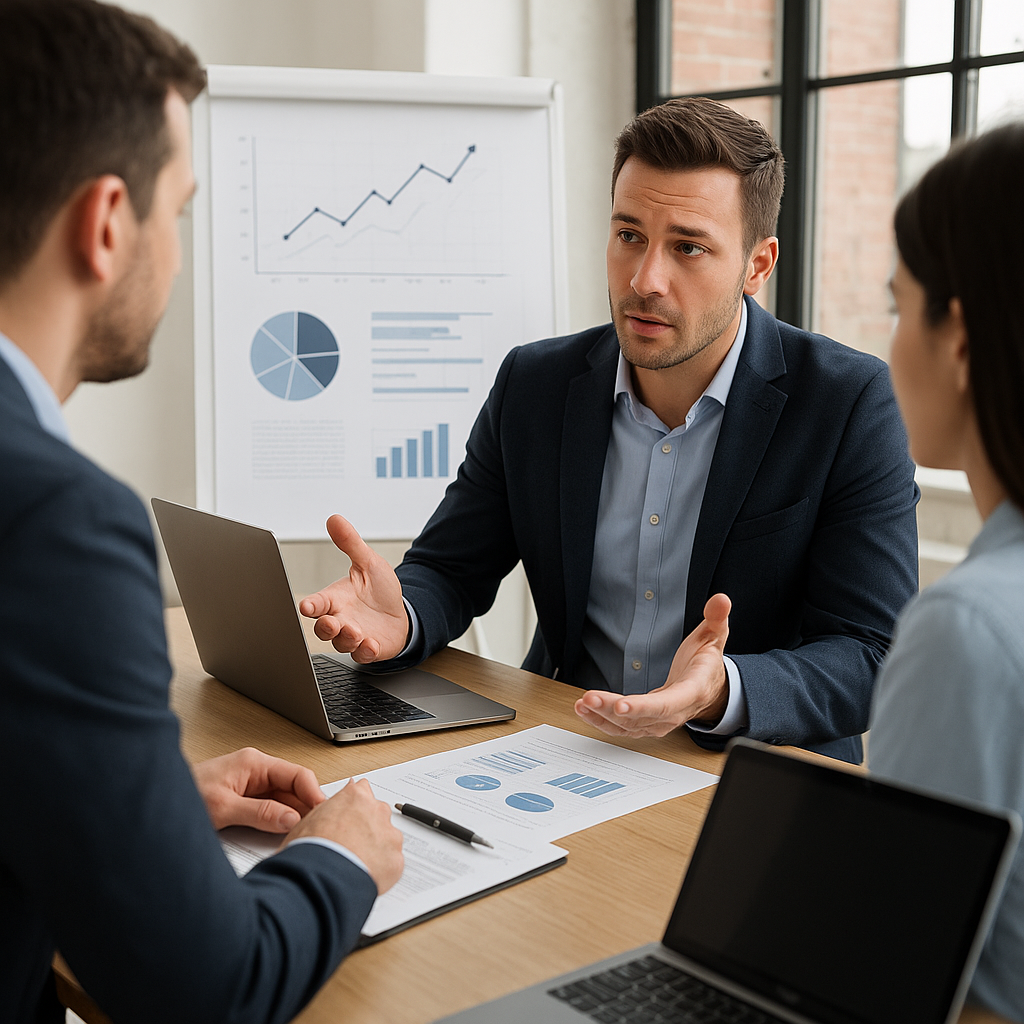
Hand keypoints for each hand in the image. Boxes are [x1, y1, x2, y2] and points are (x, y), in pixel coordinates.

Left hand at [192, 747, 325, 831]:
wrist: (155, 799)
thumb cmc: (184, 794)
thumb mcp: (223, 808)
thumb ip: (260, 812)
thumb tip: (290, 818)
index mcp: (254, 762)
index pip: (297, 774)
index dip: (314, 794)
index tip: (323, 813)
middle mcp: (256, 769)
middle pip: (294, 787)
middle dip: (305, 806)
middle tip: (316, 828)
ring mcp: (251, 783)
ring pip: (284, 797)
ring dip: (292, 814)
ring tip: (302, 832)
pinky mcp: (245, 796)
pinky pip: (271, 805)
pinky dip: (279, 818)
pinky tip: (282, 831)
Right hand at [286, 779, 403, 893]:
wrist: (322, 876)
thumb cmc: (311, 849)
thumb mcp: (309, 819)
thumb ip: (329, 808)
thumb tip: (333, 806)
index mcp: (356, 797)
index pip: (362, 791)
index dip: (354, 807)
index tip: (349, 817)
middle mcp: (377, 811)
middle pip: (377, 815)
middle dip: (367, 828)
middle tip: (349, 846)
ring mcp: (390, 835)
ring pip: (387, 840)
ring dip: (376, 849)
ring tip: (354, 864)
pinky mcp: (396, 860)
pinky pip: (391, 863)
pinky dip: (381, 870)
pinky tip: (363, 875)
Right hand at [298, 514, 408, 663]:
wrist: (401, 612)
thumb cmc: (378, 590)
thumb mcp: (368, 562)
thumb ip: (350, 543)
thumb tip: (335, 519)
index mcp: (335, 599)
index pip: (317, 603)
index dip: (311, 606)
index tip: (306, 607)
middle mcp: (341, 619)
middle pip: (323, 628)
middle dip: (325, 628)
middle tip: (331, 623)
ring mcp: (353, 636)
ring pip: (341, 643)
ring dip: (346, 639)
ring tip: (356, 631)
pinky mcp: (368, 649)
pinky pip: (362, 655)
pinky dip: (365, 651)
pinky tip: (371, 644)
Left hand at [574, 594, 731, 737]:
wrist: (709, 690)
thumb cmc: (706, 664)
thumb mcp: (714, 637)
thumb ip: (716, 618)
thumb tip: (721, 599)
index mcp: (691, 692)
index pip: (667, 704)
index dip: (644, 706)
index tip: (622, 704)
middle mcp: (673, 713)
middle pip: (641, 718)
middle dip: (612, 709)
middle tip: (589, 699)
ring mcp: (658, 722)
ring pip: (628, 726)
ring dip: (602, 717)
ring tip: (582, 704)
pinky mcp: (645, 723)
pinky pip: (622, 728)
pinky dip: (602, 721)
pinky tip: (585, 710)